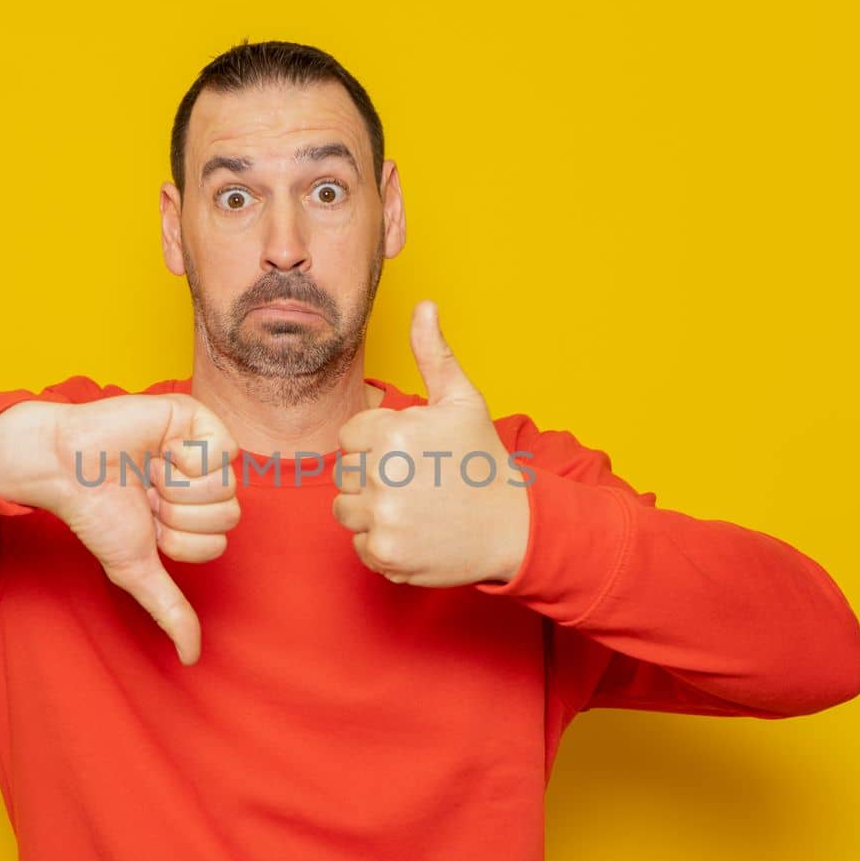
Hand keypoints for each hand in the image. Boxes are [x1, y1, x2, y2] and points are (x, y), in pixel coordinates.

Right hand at [0, 393, 240, 664]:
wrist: (69, 466)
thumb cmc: (97, 513)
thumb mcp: (137, 569)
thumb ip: (169, 609)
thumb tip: (192, 658)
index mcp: (193, 514)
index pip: (219, 543)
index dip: (180, 540)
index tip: (146, 521)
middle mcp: (202, 482)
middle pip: (229, 515)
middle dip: (179, 514)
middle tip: (147, 494)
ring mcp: (202, 448)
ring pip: (226, 486)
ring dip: (177, 485)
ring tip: (148, 469)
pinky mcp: (197, 418)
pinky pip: (224, 450)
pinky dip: (186, 456)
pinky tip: (160, 448)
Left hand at [332, 300, 528, 586]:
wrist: (515, 526)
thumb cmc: (484, 459)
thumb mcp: (462, 401)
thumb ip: (434, 354)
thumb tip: (424, 305)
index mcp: (394, 431)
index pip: (350, 436)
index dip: (379, 443)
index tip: (412, 454)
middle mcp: (384, 474)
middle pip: (345, 473)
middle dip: (374, 476)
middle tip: (418, 482)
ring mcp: (384, 518)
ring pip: (346, 510)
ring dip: (372, 511)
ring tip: (414, 507)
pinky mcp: (387, 555)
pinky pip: (359, 546)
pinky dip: (382, 544)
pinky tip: (416, 532)